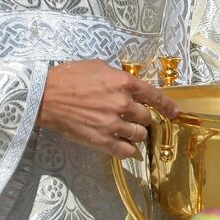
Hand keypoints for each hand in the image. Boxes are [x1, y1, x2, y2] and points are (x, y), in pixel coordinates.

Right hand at [35, 59, 178, 159]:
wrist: (45, 96)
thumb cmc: (69, 77)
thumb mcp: (99, 67)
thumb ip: (118, 77)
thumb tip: (128, 85)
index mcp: (124, 83)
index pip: (155, 96)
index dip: (167, 106)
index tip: (174, 112)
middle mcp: (123, 104)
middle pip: (146, 117)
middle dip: (141, 118)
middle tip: (131, 117)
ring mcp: (113, 124)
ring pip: (139, 135)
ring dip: (135, 134)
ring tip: (125, 130)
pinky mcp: (101, 141)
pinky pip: (126, 152)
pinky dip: (128, 150)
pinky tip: (123, 146)